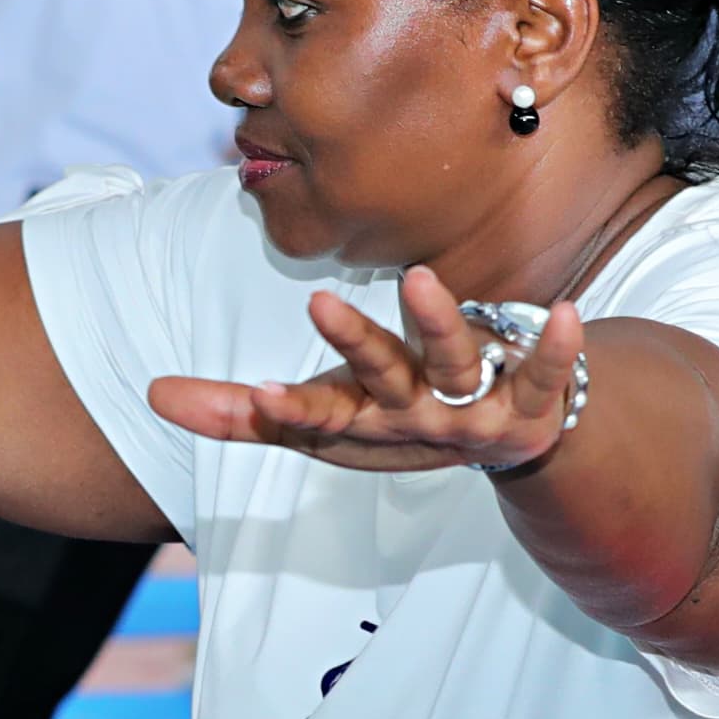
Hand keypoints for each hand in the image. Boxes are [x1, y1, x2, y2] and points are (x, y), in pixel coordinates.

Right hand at [147, 269, 582, 476]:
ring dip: (440, 326)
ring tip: (419, 278)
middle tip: (318, 302)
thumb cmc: (396, 416)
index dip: (286, 408)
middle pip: (382, 380)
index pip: (316, 415)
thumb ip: (244, 411)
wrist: (507, 440)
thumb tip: (153, 395)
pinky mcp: (534, 398)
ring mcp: (476, 409)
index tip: (257, 392)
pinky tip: (566, 311)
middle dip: (354, 345)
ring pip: (456, 365)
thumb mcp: (321, 418)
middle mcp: (416, 416)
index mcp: (362, 419)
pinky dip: (556, 347)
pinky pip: (545, 371)